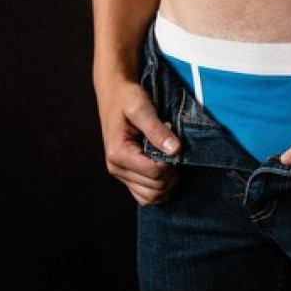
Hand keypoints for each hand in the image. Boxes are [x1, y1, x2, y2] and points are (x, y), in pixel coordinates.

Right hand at [97, 77, 179, 206]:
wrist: (115, 92)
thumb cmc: (127, 97)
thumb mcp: (142, 107)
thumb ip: (157, 129)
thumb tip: (175, 149)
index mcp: (118, 153)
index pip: (154, 172)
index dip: (171, 163)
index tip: (174, 143)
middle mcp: (116, 168)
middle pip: (155, 188)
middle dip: (171, 173)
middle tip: (173, 150)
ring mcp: (120, 173)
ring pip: (150, 197)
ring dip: (167, 183)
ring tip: (169, 160)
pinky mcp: (126, 175)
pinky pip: (144, 195)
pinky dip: (159, 189)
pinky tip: (165, 171)